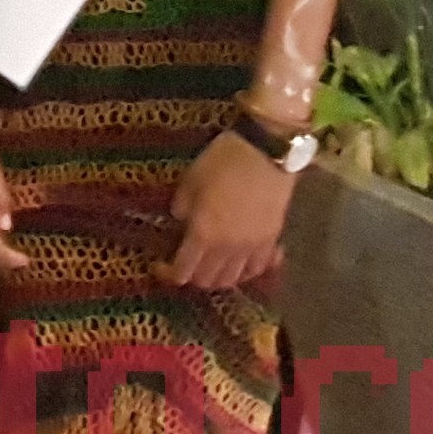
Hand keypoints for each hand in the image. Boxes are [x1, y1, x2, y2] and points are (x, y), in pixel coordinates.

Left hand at [160, 130, 298, 290]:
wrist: (266, 153)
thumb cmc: (222, 162)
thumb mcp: (190, 180)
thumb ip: (181, 207)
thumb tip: (181, 221)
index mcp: (203, 234)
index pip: (183, 270)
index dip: (169, 273)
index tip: (161, 266)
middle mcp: (227, 249)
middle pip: (208, 280)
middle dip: (194, 276)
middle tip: (188, 263)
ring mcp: (252, 247)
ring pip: (234, 279)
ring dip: (220, 277)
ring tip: (213, 265)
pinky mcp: (272, 240)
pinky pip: (257, 267)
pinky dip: (246, 270)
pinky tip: (240, 261)